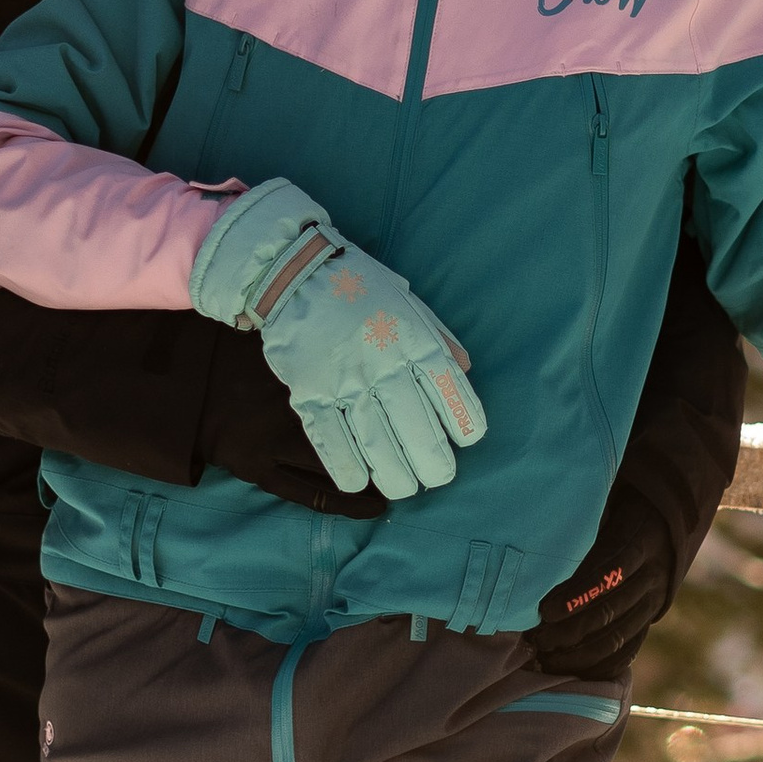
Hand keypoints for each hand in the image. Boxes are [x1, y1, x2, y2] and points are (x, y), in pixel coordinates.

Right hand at [190, 178, 486, 502]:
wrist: (292, 273)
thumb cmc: (357, 286)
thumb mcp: (407, 300)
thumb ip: (437, 336)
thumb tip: (465, 369)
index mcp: (411, 336)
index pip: (446, 386)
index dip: (463, 418)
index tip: (470, 439)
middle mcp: (381, 361)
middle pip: (414, 424)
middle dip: (431, 460)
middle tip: (438, 477)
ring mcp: (343, 379)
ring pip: (374, 439)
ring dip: (392, 472)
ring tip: (404, 489)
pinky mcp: (308, 390)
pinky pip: (328, 437)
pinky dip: (343, 464)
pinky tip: (357, 482)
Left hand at [533, 493, 672, 682]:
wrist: (664, 522)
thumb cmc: (618, 507)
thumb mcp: (607, 503)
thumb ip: (582, 520)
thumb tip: (537, 532)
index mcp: (640, 540)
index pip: (608, 572)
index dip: (577, 595)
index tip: (545, 611)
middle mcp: (652, 574)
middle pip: (610, 610)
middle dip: (570, 631)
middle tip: (536, 640)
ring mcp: (653, 601)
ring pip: (618, 636)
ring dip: (580, 653)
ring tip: (546, 658)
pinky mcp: (650, 619)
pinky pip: (628, 650)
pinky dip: (600, 665)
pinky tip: (572, 670)